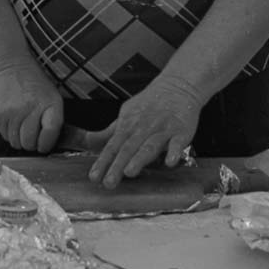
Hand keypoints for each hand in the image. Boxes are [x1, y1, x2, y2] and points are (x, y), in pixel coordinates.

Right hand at [0, 60, 63, 153]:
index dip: (47, 143)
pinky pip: (5, 136)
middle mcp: (32, 108)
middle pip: (30, 143)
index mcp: (49, 103)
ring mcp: (14, 112)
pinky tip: (13, 121)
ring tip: (22, 125)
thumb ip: (53, 118)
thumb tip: (50, 141)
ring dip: (19, 139)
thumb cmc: (33, 82)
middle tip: (32, 134)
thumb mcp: (51, 95)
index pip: (50, 132)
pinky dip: (9, 133)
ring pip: (16, 143)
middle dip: (31, 143)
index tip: (45, 144)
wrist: (9, 65)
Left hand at [87, 74, 203, 188]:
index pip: (112, 145)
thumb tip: (87, 143)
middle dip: (117, 166)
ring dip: (140, 159)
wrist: (178, 86)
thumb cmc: (150, 104)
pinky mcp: (181, 131)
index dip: (103, 161)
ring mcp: (163, 129)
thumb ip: (109, 133)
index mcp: (128, 125)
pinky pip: (177, 142)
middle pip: (128, 148)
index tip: (94, 177)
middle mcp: (143, 128)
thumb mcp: (126, 115)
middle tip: (109, 182)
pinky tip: (170, 162)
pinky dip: (174, 152)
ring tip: (130, 172)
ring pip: (149, 146)